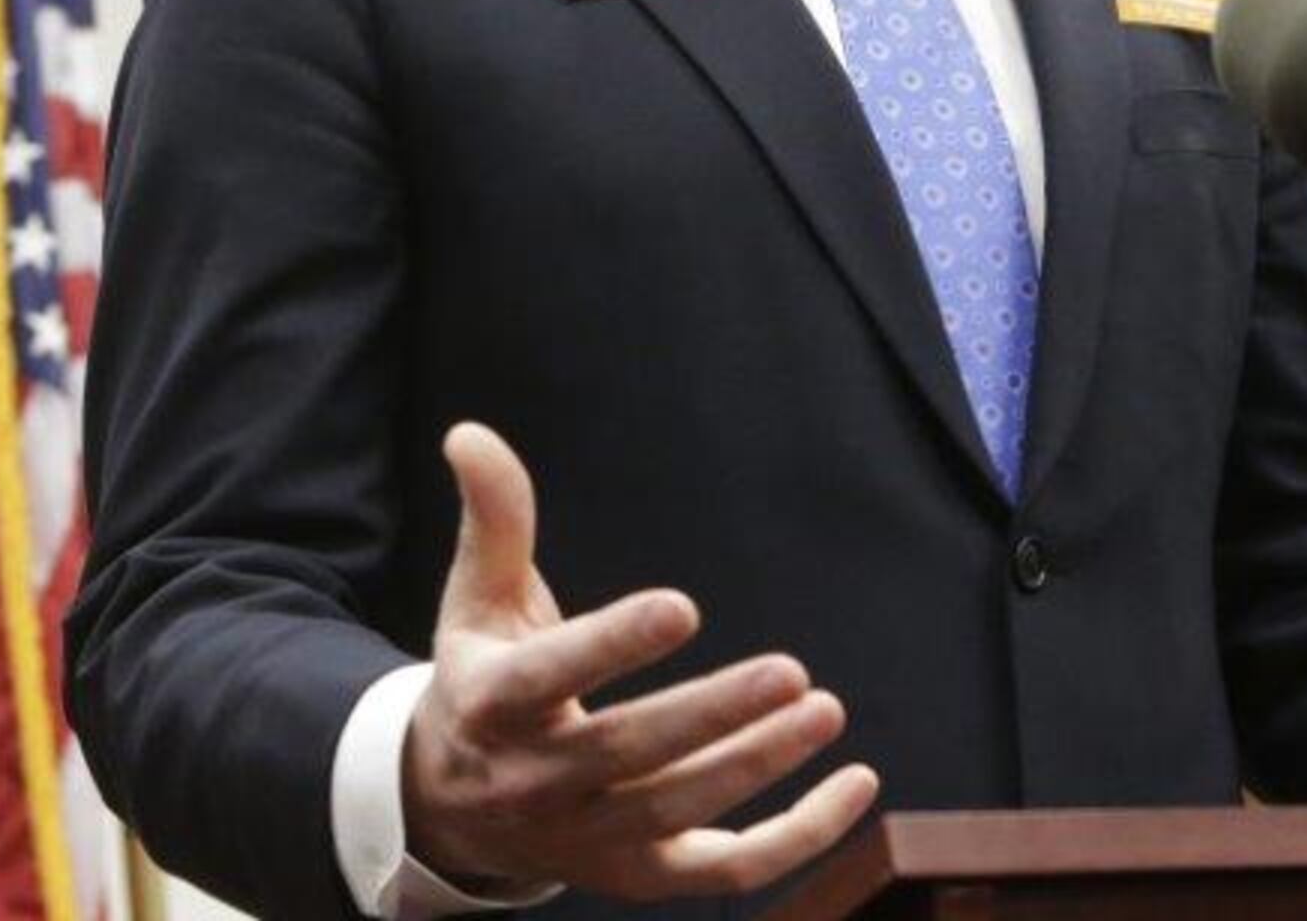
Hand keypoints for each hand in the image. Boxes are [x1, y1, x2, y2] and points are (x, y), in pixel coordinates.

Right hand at [400, 423, 879, 900]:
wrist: (450, 808)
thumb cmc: (482, 679)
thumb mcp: (476, 599)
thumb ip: (494, 518)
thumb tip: (471, 432)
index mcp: (490, 705)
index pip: (548, 677)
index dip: (613, 645)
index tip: (683, 605)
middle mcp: (535, 782)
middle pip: (630, 752)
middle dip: (712, 715)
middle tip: (790, 671)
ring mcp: (590, 837)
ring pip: (681, 811)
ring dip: (758, 766)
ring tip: (825, 709)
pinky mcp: (640, 874)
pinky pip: (725, 871)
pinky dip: (795, 840)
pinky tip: (856, 786)